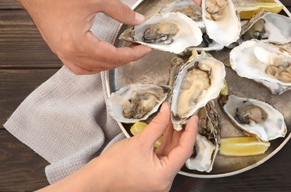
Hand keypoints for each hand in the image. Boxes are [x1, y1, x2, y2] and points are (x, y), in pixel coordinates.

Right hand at [16, 0, 150, 73]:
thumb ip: (121, 11)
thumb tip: (137, 20)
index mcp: (79, 43)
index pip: (113, 56)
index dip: (133, 54)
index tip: (145, 49)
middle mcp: (69, 53)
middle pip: (104, 65)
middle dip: (125, 59)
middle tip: (138, 48)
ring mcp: (62, 53)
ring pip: (92, 69)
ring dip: (110, 63)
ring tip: (124, 53)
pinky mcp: (59, 49)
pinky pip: (80, 66)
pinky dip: (95, 65)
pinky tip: (103, 57)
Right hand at [40, 103, 197, 190]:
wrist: (96, 180)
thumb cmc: (113, 166)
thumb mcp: (140, 142)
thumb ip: (158, 125)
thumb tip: (168, 110)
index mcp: (164, 175)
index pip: (185, 150)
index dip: (191, 131)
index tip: (194, 117)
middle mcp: (164, 180)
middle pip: (179, 152)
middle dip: (182, 132)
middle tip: (184, 114)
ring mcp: (158, 178)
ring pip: (170, 153)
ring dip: (172, 135)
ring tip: (174, 117)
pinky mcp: (151, 175)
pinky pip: (162, 156)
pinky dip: (164, 142)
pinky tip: (164, 128)